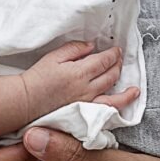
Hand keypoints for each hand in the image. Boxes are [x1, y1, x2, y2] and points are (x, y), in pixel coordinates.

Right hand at [22, 41, 140, 117]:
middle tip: (119, 60)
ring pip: (114, 93)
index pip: (105, 60)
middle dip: (118, 65)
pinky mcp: (85, 114)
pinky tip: (126, 102)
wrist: (26, 101)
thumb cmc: (37, 78)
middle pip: (112, 74)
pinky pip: (107, 110)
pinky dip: (120, 105)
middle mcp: (88, 88)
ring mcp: (88, 102)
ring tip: (132, 86)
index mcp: (80, 71)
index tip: (116, 50)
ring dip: (124, 86)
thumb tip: (91, 46)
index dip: (113, 54)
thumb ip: (75, 49)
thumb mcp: (54, 56)